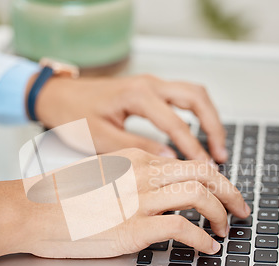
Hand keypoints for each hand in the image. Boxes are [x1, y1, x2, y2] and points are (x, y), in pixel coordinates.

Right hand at [0, 148, 249, 259]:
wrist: (30, 208)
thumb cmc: (60, 195)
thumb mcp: (102, 174)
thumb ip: (131, 177)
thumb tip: (157, 190)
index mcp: (136, 158)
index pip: (189, 162)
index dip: (215, 179)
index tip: (223, 193)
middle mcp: (142, 174)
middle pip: (203, 173)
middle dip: (231, 192)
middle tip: (242, 209)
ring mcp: (139, 199)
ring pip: (199, 196)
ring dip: (221, 214)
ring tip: (226, 230)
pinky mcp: (133, 227)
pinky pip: (182, 229)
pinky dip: (203, 239)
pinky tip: (208, 246)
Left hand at [30, 74, 228, 162]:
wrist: (57, 96)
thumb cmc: (73, 116)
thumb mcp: (101, 138)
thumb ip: (137, 149)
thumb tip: (170, 160)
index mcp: (137, 96)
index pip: (176, 123)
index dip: (194, 148)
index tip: (208, 169)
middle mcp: (148, 84)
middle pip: (197, 98)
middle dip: (214, 127)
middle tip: (221, 155)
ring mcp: (150, 83)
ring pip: (193, 93)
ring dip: (209, 118)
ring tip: (217, 146)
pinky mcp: (148, 88)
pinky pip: (182, 96)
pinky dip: (196, 113)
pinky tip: (197, 134)